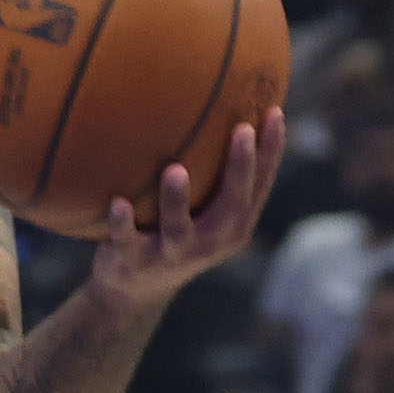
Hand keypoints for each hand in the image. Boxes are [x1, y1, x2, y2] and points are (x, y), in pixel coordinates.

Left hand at [92, 111, 285, 308]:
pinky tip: (117, 202)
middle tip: (242, 129)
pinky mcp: (137, 263)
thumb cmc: (173, 231)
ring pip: (179, 229)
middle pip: (232, 205)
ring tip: (175, 170)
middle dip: (240, 168)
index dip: (271, 151)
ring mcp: (174, 254)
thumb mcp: (202, 208)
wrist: (133, 289)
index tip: (275, 112)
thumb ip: (215, 173)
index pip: (260, 185)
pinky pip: (128, 241)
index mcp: (233, 225)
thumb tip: (222, 103)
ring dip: (176, 200)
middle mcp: (211, 242)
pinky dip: (122, 224)